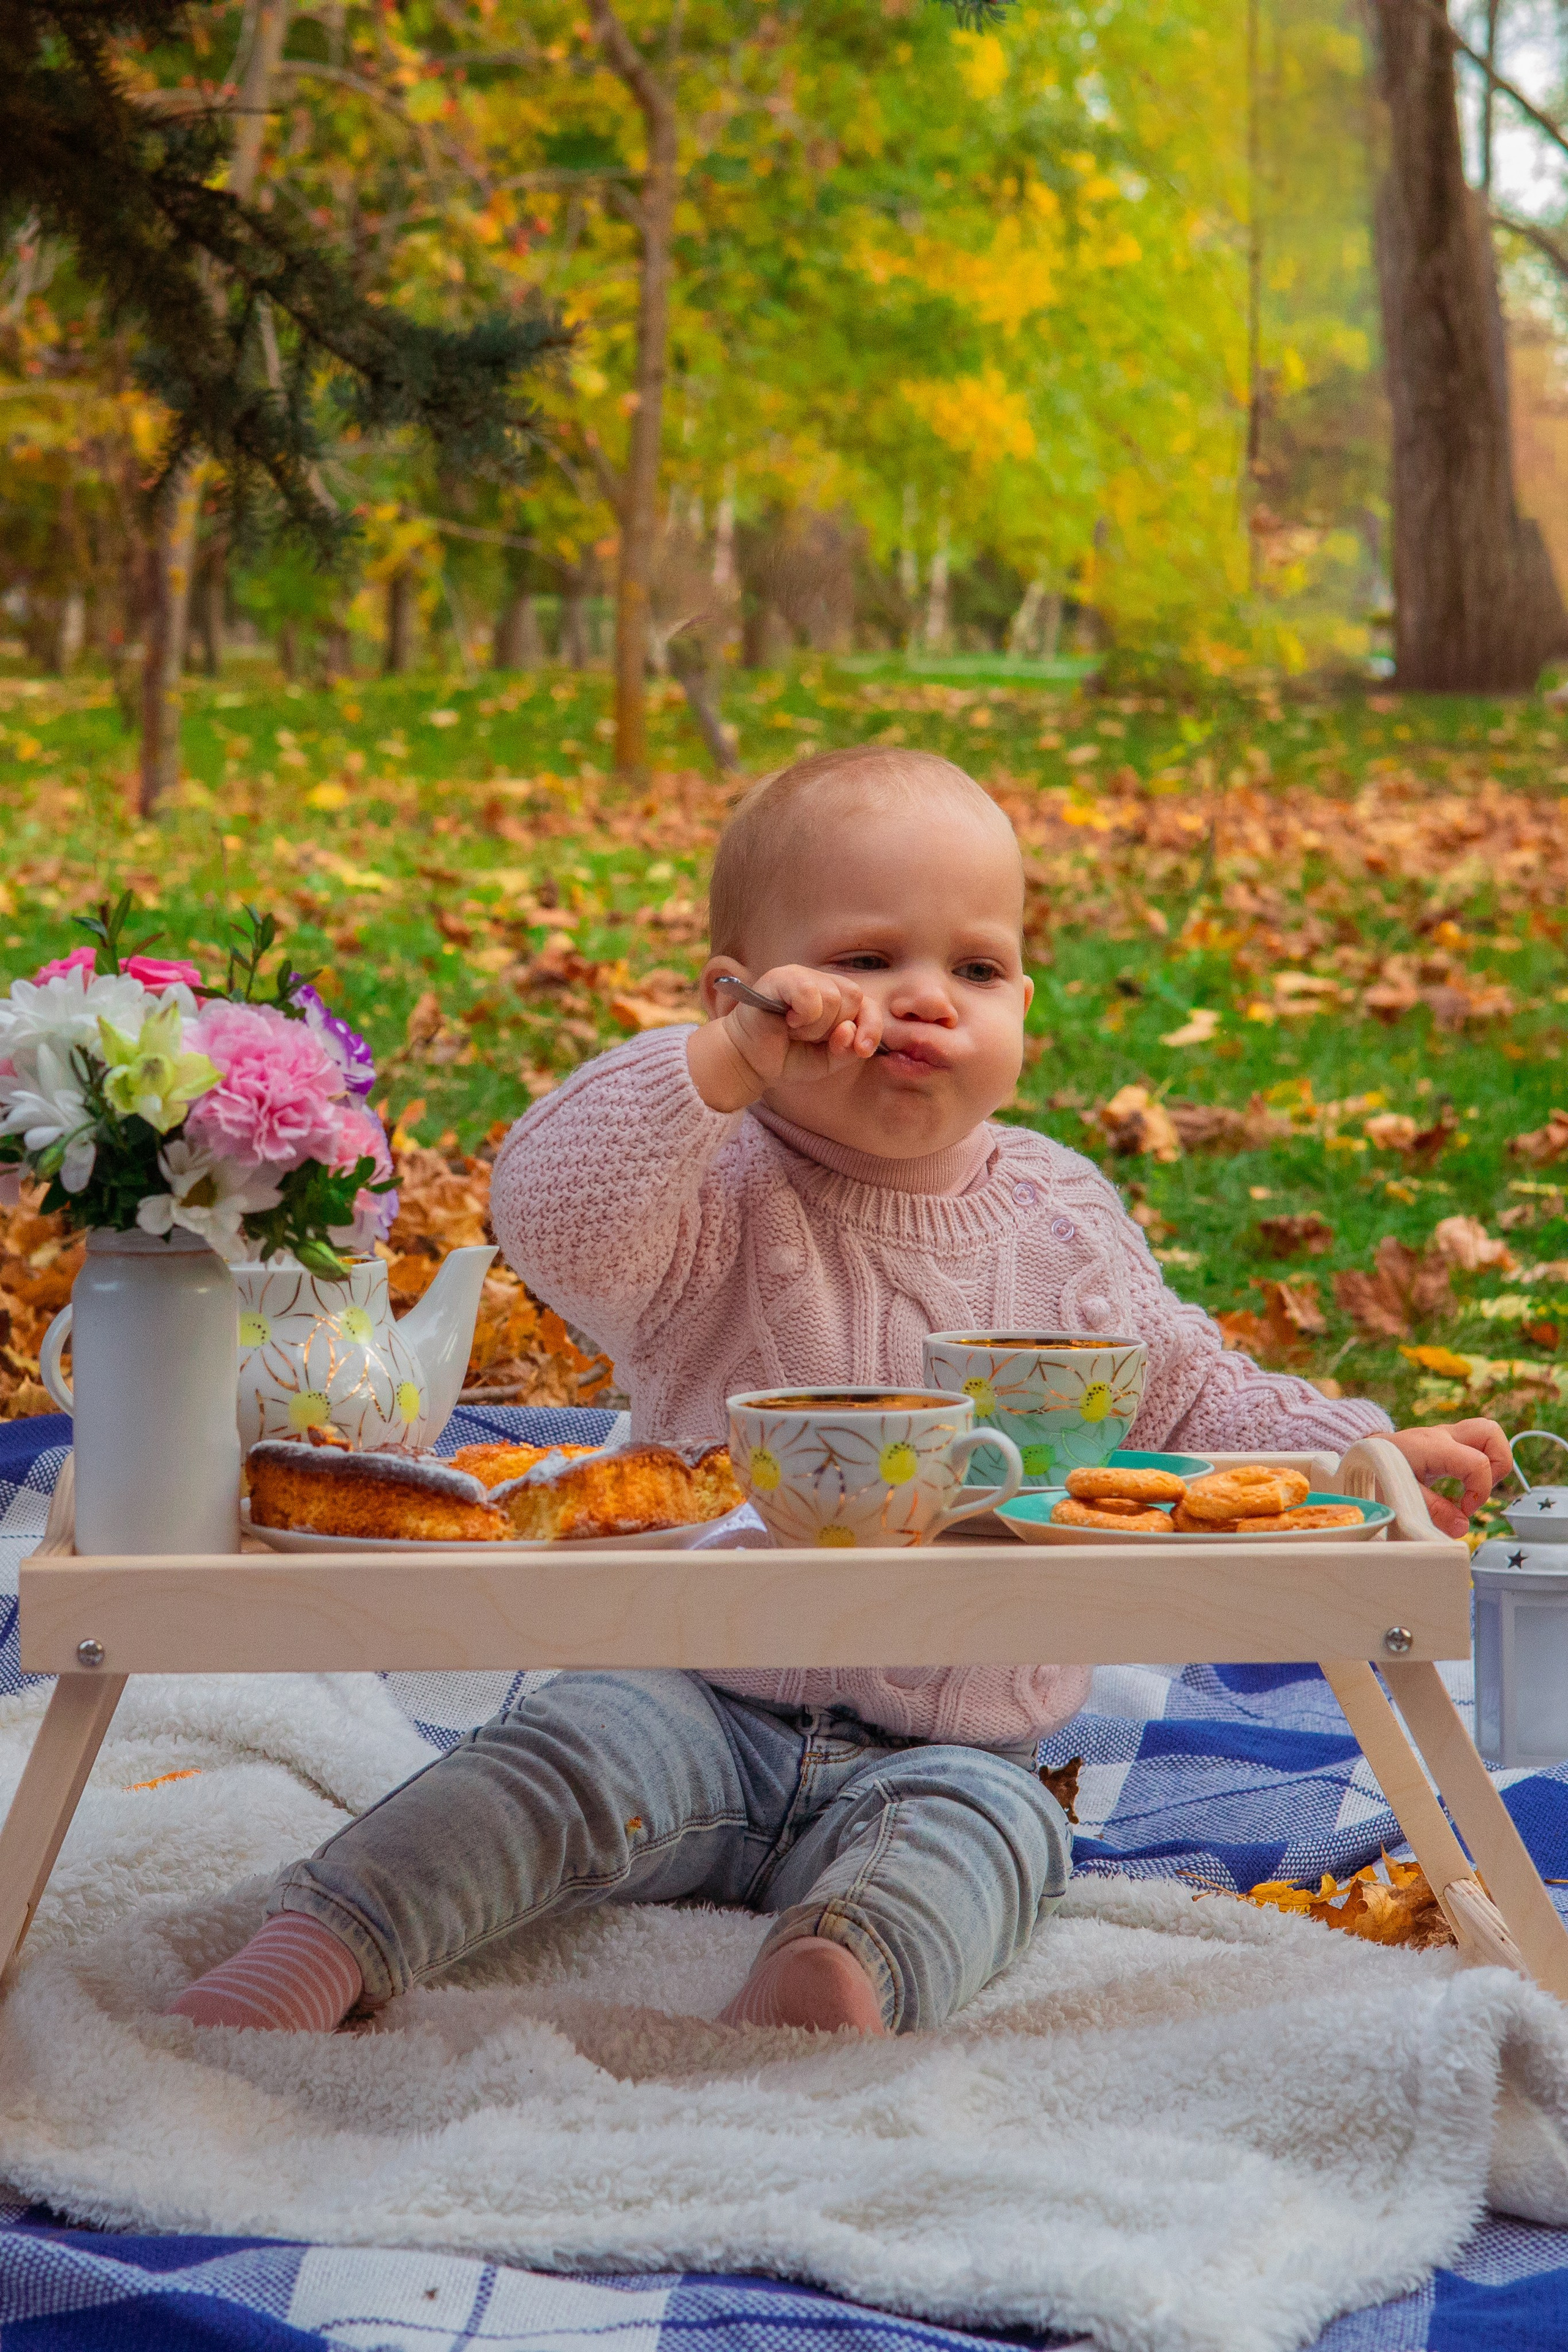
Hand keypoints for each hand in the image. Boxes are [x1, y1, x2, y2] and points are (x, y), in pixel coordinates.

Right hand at [688, 964, 882, 1110]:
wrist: (749, 1059)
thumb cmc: (787, 1055)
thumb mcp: (827, 1061)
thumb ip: (849, 1050)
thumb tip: (851, 1031)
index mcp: (837, 996)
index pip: (869, 1004)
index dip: (872, 1027)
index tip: (862, 1050)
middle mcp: (821, 980)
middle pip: (855, 998)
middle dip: (835, 1029)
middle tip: (808, 1037)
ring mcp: (801, 975)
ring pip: (834, 998)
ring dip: (815, 1027)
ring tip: (794, 1030)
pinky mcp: (781, 977)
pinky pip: (811, 993)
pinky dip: (804, 1016)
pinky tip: (788, 1021)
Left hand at [1385, 1420, 1511, 1537]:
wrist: (1364, 1452)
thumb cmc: (1377, 1471)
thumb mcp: (1399, 1494)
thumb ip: (1431, 1511)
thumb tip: (1462, 1527)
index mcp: (1432, 1447)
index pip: (1477, 1462)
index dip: (1480, 1491)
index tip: (1465, 1510)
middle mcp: (1443, 1435)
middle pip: (1491, 1432)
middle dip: (1498, 1465)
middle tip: (1478, 1489)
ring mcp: (1448, 1435)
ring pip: (1489, 1433)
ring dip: (1493, 1462)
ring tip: (1475, 1486)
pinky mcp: (1450, 1441)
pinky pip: (1478, 1443)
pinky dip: (1481, 1463)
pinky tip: (1465, 1483)